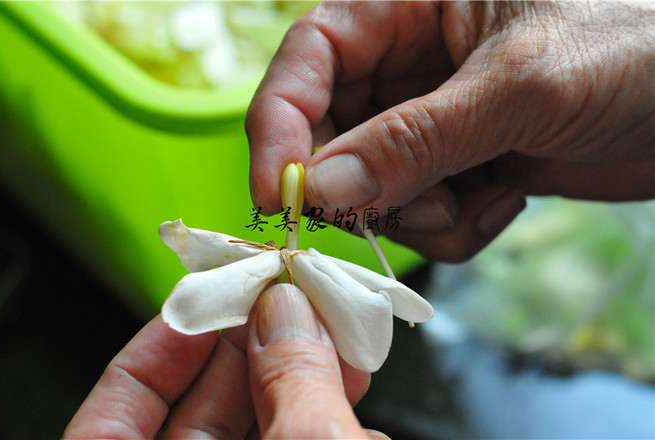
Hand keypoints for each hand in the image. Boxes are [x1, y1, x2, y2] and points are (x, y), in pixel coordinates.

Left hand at [64, 284, 385, 438]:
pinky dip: (325, 415)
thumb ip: (290, 385)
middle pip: (201, 408)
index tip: (209, 297)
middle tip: (290, 300)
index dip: (160, 345)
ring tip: (337, 335)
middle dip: (253, 347)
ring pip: (258, 425)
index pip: (117, 414)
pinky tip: (354, 392)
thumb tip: (287, 310)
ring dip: (300, 377)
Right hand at [246, 1, 654, 261]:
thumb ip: (416, 139)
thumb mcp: (520, 84)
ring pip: (375, 187)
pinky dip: (454, 226)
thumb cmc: (639, 43)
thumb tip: (321, 187)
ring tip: (479, 198)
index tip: (277, 192)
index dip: (280, 124)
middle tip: (400, 208)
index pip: (309, 58)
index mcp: (406, 5)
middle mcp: (408, 63)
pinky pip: (422, 214)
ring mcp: (433, 120)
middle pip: (331, 134)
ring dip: (417, 213)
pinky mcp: (461, 165)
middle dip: (359, 186)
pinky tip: (505, 201)